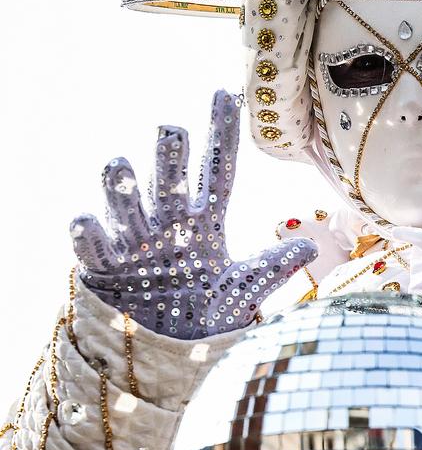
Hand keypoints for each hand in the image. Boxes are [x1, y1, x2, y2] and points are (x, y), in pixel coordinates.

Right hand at [71, 90, 314, 338]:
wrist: (170, 355)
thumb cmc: (206, 316)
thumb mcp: (241, 293)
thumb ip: (268, 270)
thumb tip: (308, 248)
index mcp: (203, 223)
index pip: (217, 172)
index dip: (220, 135)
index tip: (225, 95)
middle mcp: (168, 225)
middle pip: (170, 183)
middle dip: (169, 159)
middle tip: (171, 132)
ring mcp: (135, 244)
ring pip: (128, 206)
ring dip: (122, 187)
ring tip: (118, 165)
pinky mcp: (106, 270)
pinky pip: (95, 247)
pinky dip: (88, 234)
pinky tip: (85, 219)